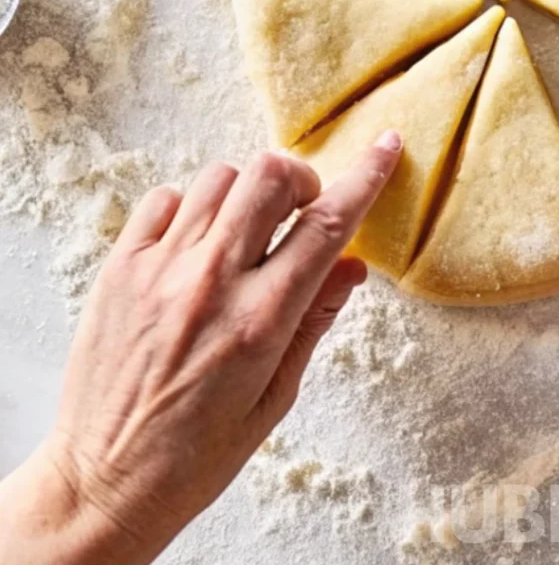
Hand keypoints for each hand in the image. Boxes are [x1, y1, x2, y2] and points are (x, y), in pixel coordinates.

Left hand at [0, 132, 402, 564]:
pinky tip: (197, 243)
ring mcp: (159, 270)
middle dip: (300, 178)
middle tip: (300, 208)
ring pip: (219, 177)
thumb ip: (314, 321)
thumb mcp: (276, 397)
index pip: (326, 226)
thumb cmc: (196, 454)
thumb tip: (352, 266)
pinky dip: (193, 206)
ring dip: (248, 193)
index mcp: (261, 321)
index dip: (364, 177)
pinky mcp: (119, 268)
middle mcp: (210, 283)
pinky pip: (165, 198)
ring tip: (245, 231)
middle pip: (269, 176)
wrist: (101, 483)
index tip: (385, 148)